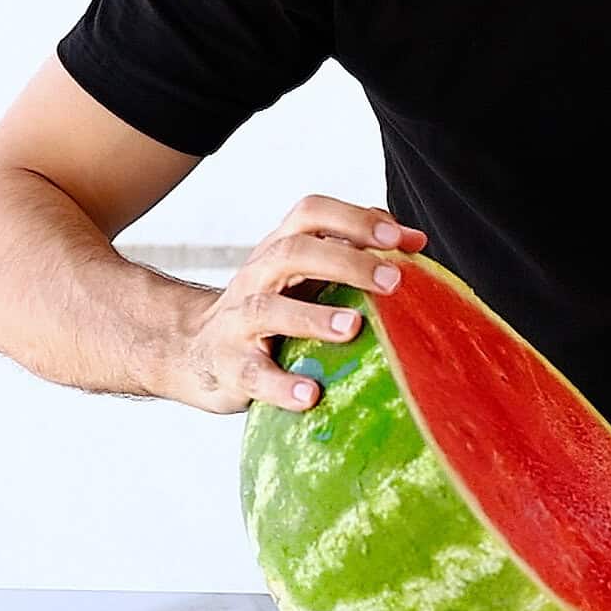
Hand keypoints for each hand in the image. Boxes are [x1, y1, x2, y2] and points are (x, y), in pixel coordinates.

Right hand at [171, 195, 427, 413]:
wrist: (195, 351)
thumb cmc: (272, 307)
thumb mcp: (306, 274)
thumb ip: (354, 251)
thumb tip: (415, 240)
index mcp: (280, 249)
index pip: (311, 214)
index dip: (353, 219)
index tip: (397, 238)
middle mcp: (257, 276)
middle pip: (292, 252)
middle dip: (345, 263)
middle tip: (393, 282)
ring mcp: (238, 321)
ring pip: (269, 308)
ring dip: (313, 317)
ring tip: (353, 327)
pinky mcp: (231, 366)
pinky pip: (254, 374)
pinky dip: (281, 385)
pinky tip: (311, 395)